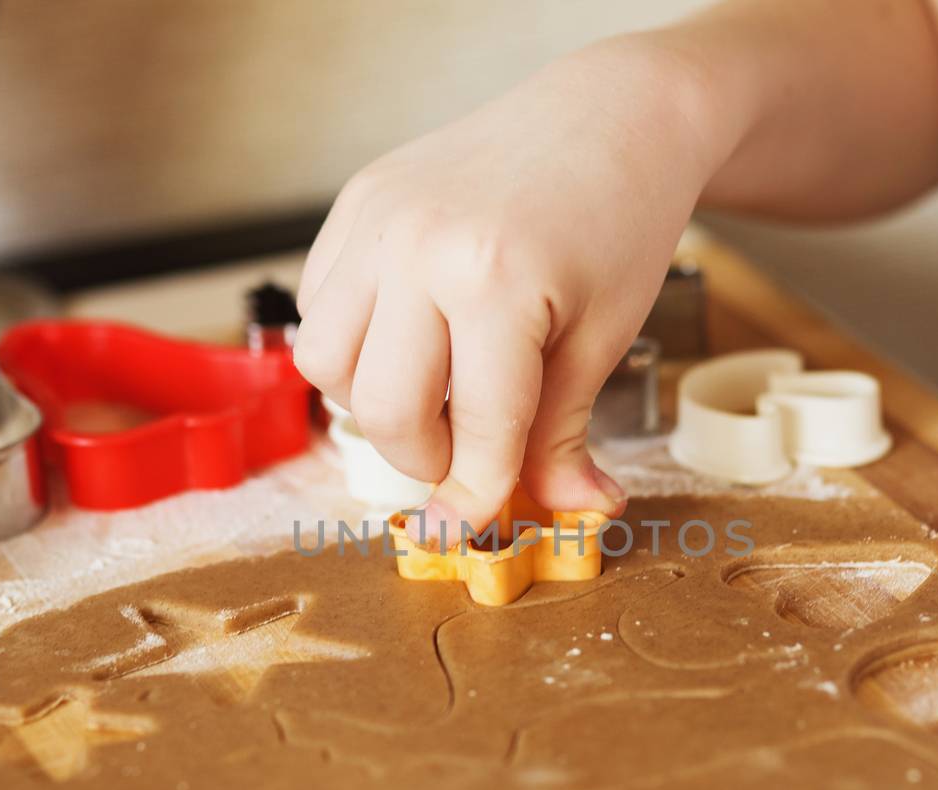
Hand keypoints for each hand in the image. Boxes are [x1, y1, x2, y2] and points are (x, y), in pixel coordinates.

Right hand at [294, 37, 723, 539]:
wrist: (607, 115)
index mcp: (494, 280)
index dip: (479, 493)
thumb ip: (566, 432)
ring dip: (374, 403)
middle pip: (381, 409)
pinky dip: (355, 344)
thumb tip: (572, 510)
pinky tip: (412, 337)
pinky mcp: (356, 202)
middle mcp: (418, 246)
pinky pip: (319, 306)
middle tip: (466, 456)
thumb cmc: (618, 221)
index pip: (476, 427)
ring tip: (436, 392)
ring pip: (325, 363)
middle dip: (424, 459)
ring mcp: (377, 219)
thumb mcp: (606, 336)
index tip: (475, 527)